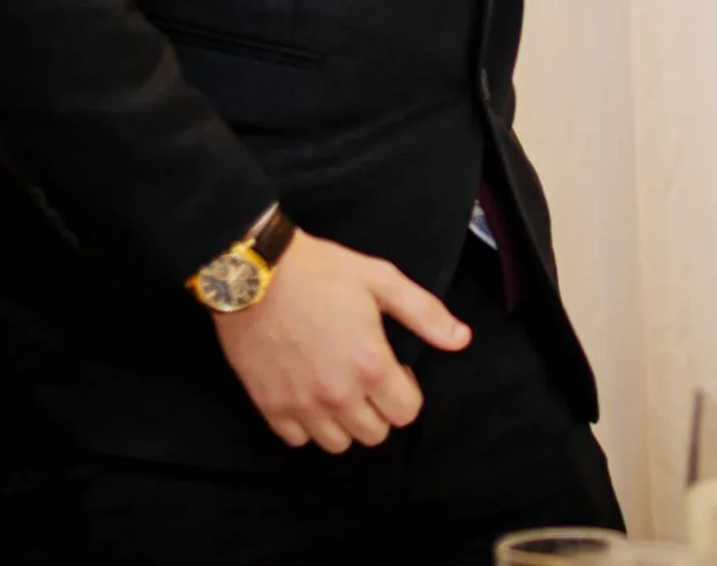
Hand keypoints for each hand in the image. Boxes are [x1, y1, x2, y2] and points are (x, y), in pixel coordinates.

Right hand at [211, 230, 471, 452]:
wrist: (254, 274)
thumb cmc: (321, 273)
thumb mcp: (382, 281)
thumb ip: (426, 314)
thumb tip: (462, 339)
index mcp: (370, 366)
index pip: (407, 413)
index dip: (407, 391)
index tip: (394, 368)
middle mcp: (337, 395)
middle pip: (375, 434)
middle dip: (380, 409)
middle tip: (367, 378)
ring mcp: (300, 405)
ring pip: (338, 444)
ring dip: (345, 422)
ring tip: (340, 388)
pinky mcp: (269, 406)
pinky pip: (298, 440)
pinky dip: (308, 425)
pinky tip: (309, 394)